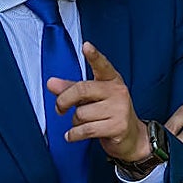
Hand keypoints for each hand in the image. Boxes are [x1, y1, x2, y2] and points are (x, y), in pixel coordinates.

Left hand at [47, 42, 147, 161]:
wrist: (132, 136)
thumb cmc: (109, 113)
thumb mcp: (91, 97)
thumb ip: (70, 88)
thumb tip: (51, 82)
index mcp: (111, 79)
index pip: (102, 65)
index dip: (94, 56)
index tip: (86, 46)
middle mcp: (117, 91)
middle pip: (81, 90)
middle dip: (64, 100)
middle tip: (60, 108)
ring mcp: (119, 109)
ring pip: (81, 113)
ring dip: (74, 122)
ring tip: (82, 123)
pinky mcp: (117, 127)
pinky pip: (86, 130)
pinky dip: (74, 134)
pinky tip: (73, 135)